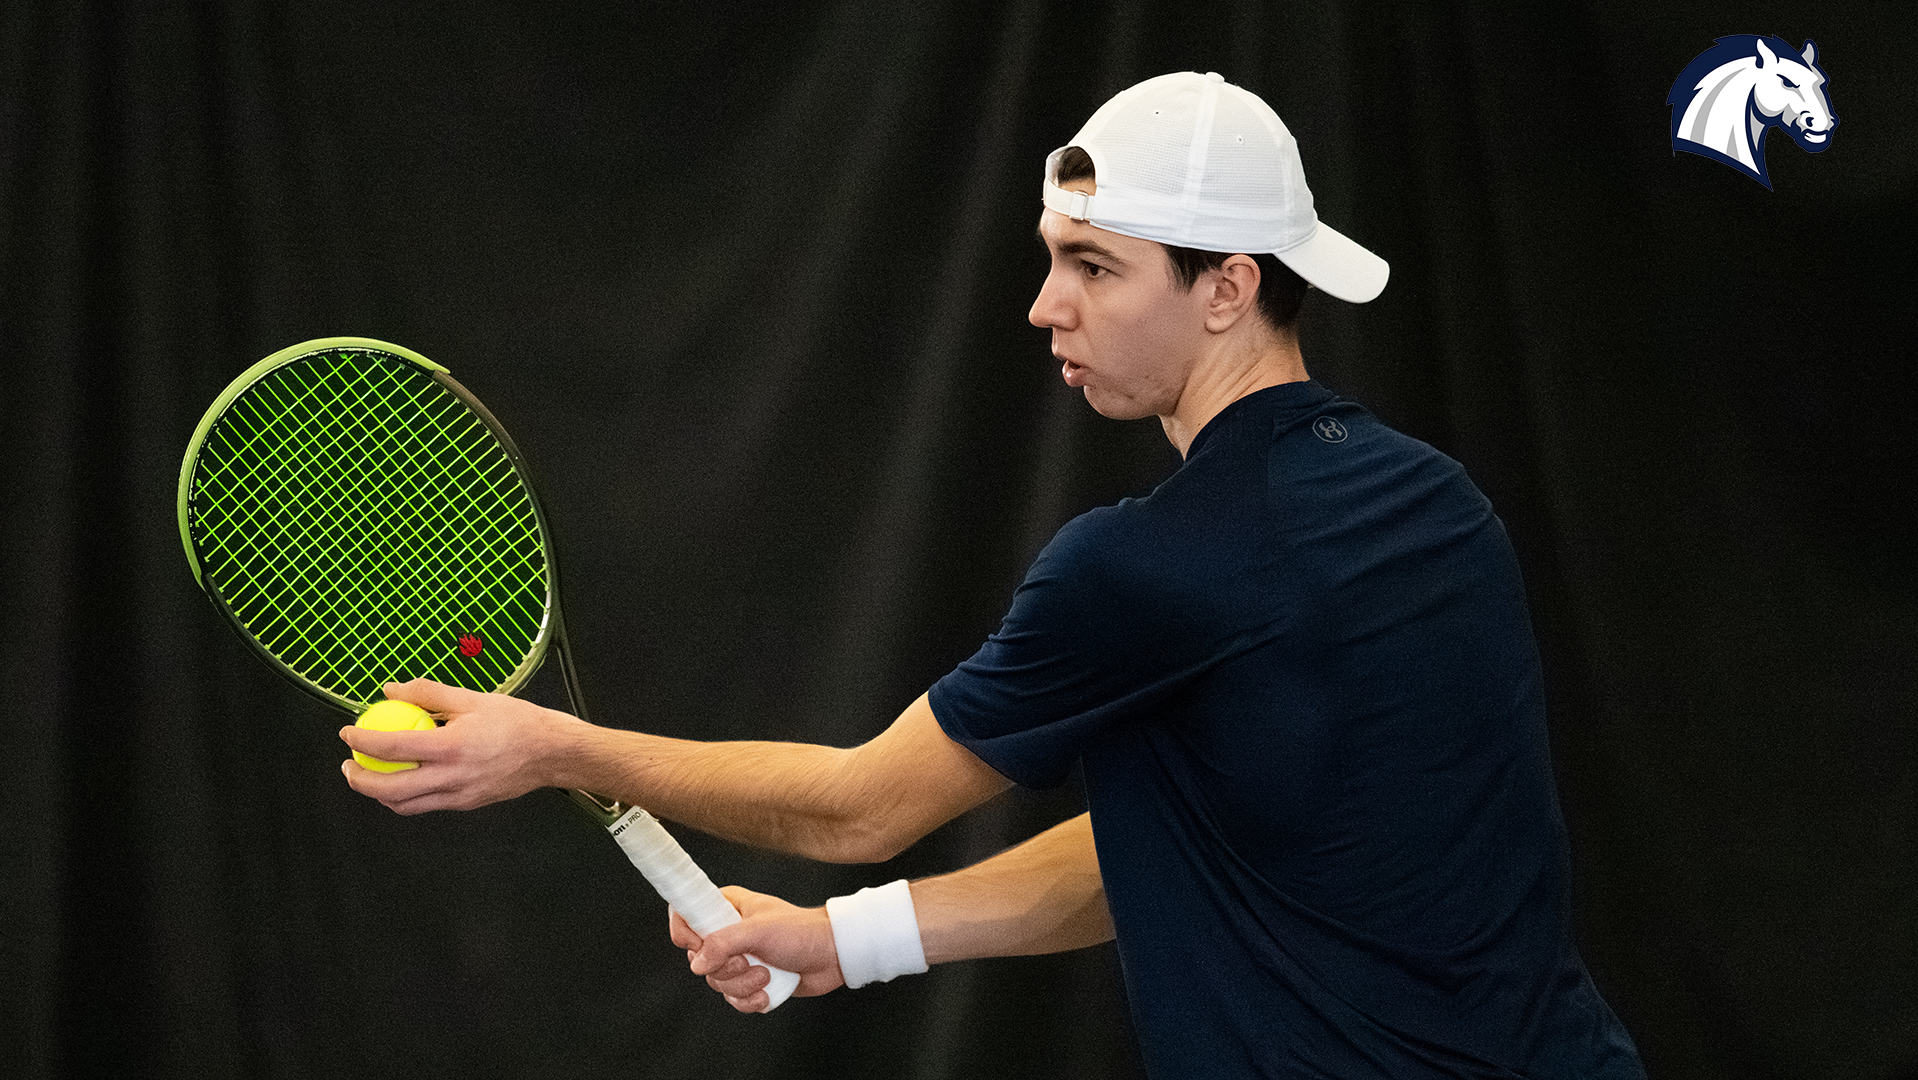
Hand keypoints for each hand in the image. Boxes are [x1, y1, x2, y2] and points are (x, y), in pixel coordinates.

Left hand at [339, 678, 583, 813]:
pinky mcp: (465, 805)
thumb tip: (391, 690)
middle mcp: (452, 777)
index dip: (363, 740)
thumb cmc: (519, 722)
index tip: (348, 731)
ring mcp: (459, 796)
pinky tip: (404, 778)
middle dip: (359, 780)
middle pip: (389, 789)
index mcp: (452, 746)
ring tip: (370, 775)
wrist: (552, 753)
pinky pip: (426, 805)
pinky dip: (406, 796)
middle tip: (349, 764)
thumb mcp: (474, 698)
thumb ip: (429, 693)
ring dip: (379, 793)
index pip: (393, 746)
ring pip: (404, 805)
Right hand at [670, 886, 845, 1012]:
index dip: (686, 933)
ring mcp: (739, 958)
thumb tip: (697, 963)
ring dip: (741, 986)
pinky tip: (766, 993)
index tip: (699, 945)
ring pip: (717, 981)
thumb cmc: (802, 932)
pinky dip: (749, 1000)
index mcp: (727, 907)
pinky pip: (733, 998)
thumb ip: (723, 943)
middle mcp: (729, 932)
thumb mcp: (759, 931)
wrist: (832, 956)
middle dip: (725, 968)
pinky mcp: (751, 981)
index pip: (686, 914)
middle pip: (699, 958)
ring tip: (766, 975)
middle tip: (748, 960)